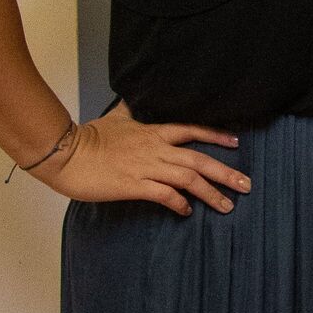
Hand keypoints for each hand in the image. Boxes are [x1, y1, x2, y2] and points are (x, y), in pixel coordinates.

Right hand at [34, 104, 248, 213]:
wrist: (65, 154)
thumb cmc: (87, 137)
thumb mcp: (114, 118)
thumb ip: (129, 112)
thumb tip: (132, 101)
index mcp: (153, 133)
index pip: (192, 131)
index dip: (216, 137)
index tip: (236, 143)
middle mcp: (156, 150)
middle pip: (199, 160)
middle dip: (226, 173)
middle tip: (246, 185)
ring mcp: (147, 168)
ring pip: (189, 179)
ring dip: (211, 193)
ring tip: (227, 206)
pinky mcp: (134, 185)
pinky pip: (165, 195)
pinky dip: (180, 203)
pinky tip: (187, 211)